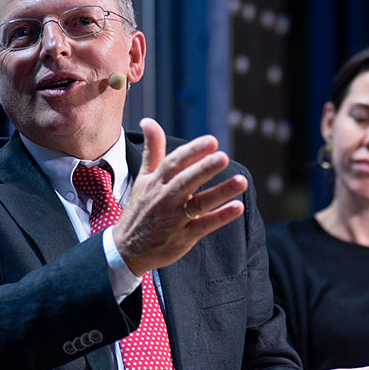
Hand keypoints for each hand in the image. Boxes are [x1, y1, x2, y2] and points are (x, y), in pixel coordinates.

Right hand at [114, 118, 248, 275]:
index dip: (193, 151)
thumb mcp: (143, 178)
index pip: (174, 162)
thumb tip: (148, 120)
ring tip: (241, 181)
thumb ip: (152, 149)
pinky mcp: (183, 237)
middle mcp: (164, 199)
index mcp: (156, 182)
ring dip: (220, 192)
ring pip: (198, 204)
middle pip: (185, 181)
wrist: (127, 249)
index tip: (211, 141)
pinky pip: (204, 225)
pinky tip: (238, 207)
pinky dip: (220, 217)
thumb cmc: (140, 209)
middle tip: (223, 156)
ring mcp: (174, 219)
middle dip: (204, 169)